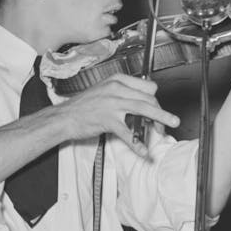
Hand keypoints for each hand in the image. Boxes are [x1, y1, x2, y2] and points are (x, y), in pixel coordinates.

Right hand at [51, 74, 180, 157]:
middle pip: (149, 98)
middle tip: (166, 124)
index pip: (148, 86)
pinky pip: (127, 132)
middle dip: (160, 113)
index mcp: (118, 80)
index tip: (159, 109)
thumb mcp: (106, 91)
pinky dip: (136, 143)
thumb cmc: (85, 105)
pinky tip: (143, 151)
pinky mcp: (108, 120)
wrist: (64, 116)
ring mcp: (112, 104)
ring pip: (143, 109)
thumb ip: (125, 93)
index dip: (156, 99)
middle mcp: (117, 88)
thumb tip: (145, 103)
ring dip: (159, 119)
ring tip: (165, 129)